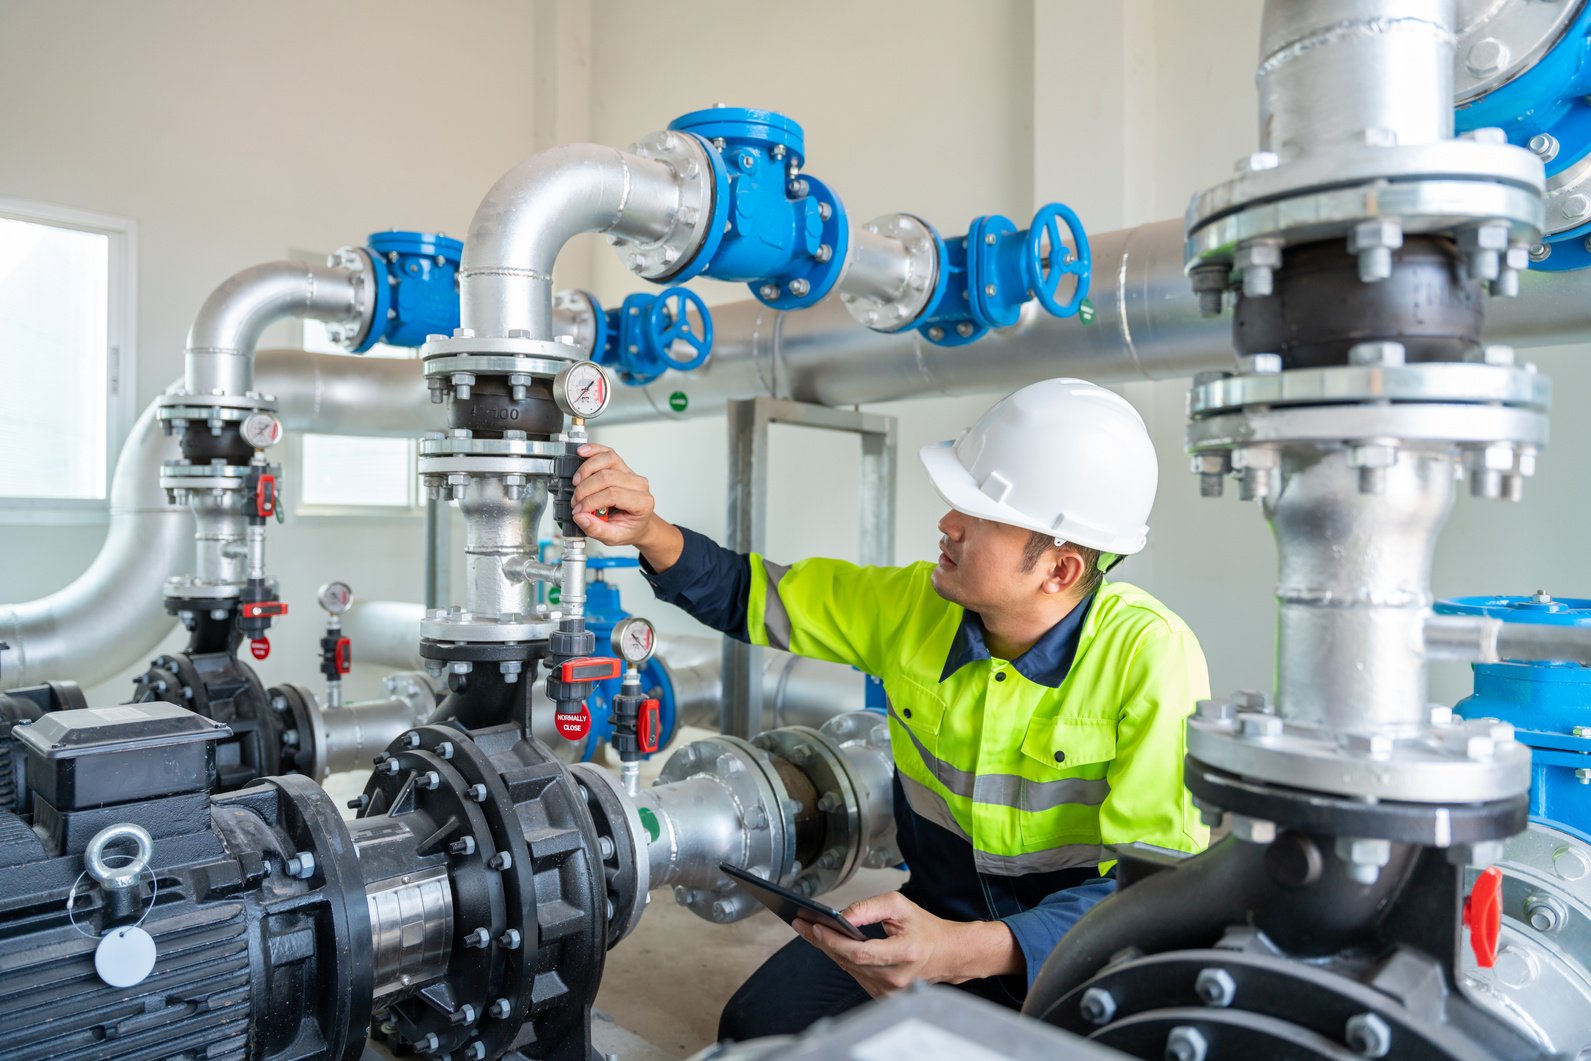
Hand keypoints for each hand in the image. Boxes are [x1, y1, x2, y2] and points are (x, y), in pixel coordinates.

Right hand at [570, 443, 657, 545]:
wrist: (638, 523)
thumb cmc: (629, 527)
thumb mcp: (615, 537)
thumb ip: (597, 530)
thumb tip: (580, 517)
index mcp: (642, 502)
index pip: (613, 494)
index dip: (591, 502)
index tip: (578, 511)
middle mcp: (638, 484)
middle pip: (607, 477)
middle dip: (585, 490)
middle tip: (576, 502)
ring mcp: (630, 473)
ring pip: (607, 460)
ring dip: (586, 470)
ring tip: (576, 484)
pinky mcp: (621, 466)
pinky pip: (607, 453)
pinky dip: (593, 450)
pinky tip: (582, 453)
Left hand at [794, 892, 1019, 998]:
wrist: (947, 954)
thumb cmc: (926, 929)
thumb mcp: (899, 906)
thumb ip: (868, 907)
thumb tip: (841, 915)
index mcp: (904, 953)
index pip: (859, 952)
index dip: (834, 941)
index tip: (816, 926)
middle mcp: (896, 977)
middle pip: (848, 961)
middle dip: (823, 941)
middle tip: (803, 924)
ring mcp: (890, 990)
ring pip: (849, 969)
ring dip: (830, 950)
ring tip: (811, 931)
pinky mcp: (884, 995)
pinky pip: (856, 975)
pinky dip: (843, 960)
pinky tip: (831, 945)